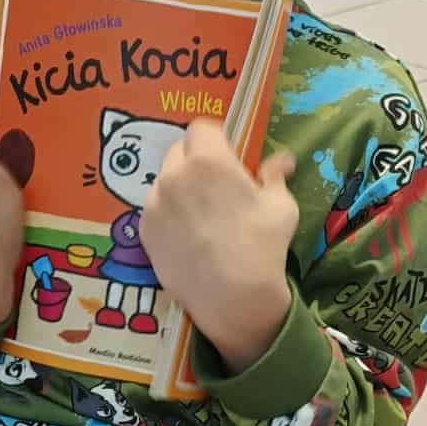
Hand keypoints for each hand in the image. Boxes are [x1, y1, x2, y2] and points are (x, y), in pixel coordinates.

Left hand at [140, 119, 296, 373]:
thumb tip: (282, 159)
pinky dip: (167, 213)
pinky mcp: (144, 230)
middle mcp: (174, 175)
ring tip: (199, 212)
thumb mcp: (280, 206)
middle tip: (214, 183)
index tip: (226, 152)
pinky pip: (154, 209)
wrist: (233, 298)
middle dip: (195, 158)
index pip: (202, 127)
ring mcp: (154, 204)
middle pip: (179, 151)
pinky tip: (186, 233)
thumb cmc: (263, 246)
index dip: (215, 137)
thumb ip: (274, 176)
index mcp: (208, 160)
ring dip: (179, 186)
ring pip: (164, 180)